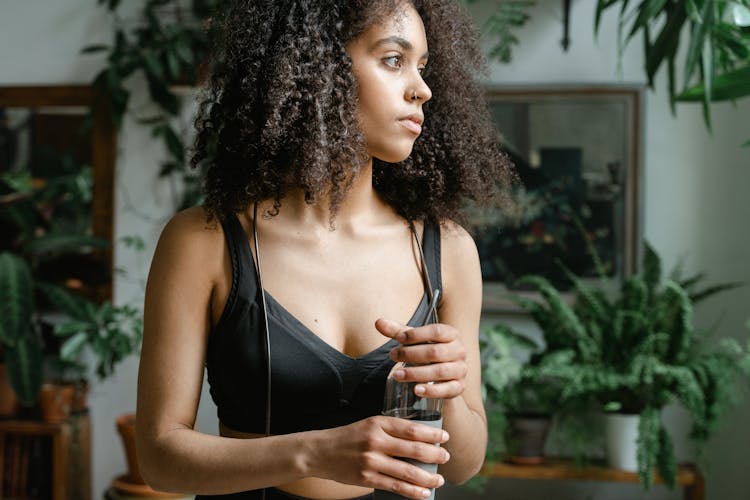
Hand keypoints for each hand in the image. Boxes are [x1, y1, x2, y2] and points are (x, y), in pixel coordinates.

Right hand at [311, 416, 449, 498]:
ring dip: (427, 477)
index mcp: (378, 423)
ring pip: (407, 471)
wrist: (320, 452)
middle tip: (445, 457)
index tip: (444, 437)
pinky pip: (395, 486)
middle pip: (413, 449)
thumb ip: (391, 430)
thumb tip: (419, 441)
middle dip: (434, 455)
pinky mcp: (366, 478)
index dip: (431, 434)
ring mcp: (371, 461)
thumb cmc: (348, 437)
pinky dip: (412, 491)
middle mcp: (375, 441)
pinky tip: (423, 493)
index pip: (411, 428)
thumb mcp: (369, 425)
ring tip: (439, 479)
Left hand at [375, 318, 467, 399]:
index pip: (437, 331)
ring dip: (416, 373)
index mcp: (451, 334)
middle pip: (435, 352)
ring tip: (397, 375)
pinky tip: (416, 390)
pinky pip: (448, 389)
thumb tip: (378, 322)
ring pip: (440, 371)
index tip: (398, 339)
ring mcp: (461, 369)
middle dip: (411, 355)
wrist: (446, 375)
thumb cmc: (428, 351)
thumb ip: (398, 331)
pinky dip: (432, 391)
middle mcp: (459, 351)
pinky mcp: (459, 387)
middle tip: (392, 356)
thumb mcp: (415, 340)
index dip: (417, 334)